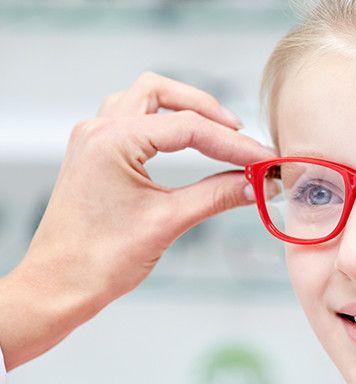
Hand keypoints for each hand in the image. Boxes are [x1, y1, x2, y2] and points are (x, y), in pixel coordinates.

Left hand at [0, 72, 274, 369]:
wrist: (59, 286)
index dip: (234, 144)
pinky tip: (186, 145)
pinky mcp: (95, 155)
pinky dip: (164, 125)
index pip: (189, 127)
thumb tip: (258, 185)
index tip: (264, 161)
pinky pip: (133, 121)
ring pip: (144, 100)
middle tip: (240, 136)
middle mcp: (99, 130)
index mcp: (112, 140)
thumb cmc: (99, 260)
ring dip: (182, 111)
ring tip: (217, 134)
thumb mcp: (169, 222)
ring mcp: (94, 140)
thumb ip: (218, 196)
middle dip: (206, 110)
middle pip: (161, 92)